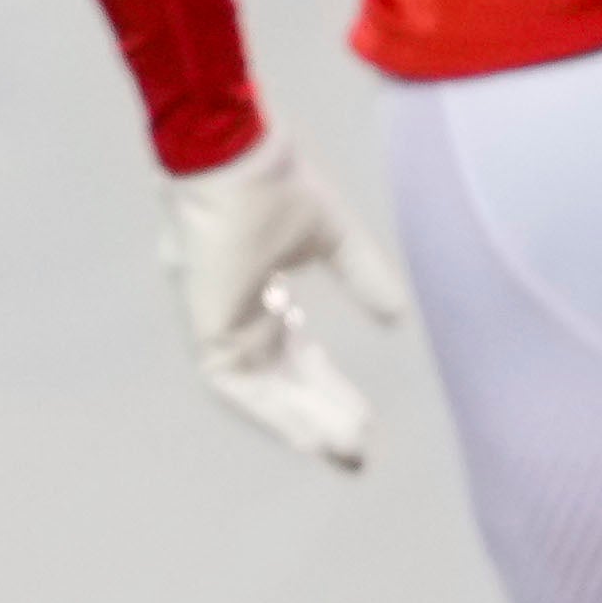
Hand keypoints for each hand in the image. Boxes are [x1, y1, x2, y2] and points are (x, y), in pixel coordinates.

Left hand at [163, 129, 407, 469]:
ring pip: (262, 390)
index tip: (364, 421)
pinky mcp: (203, 326)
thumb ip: (363, 275)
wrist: (231, 152)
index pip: (294, 352)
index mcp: (259, 286)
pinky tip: (310, 434)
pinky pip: (235, 386)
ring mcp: (216, 320)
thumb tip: (397, 315)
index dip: (327, 387)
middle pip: (281, 379)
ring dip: (303, 420)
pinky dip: (272, 411)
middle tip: (360, 451)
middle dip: (321, 415)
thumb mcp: (332, 237)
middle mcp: (235, 310)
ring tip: (348, 448)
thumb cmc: (273, 180)